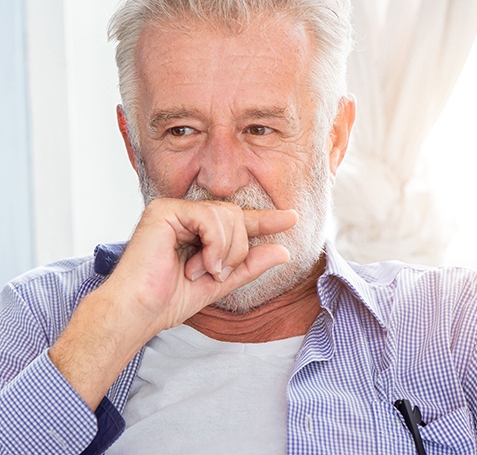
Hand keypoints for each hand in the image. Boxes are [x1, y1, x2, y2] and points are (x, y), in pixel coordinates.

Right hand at [110, 197, 297, 331]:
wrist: (137, 313)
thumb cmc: (169, 300)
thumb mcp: (220, 284)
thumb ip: (249, 266)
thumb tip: (283, 251)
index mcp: (198, 231)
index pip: (238, 220)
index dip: (265, 219)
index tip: (292, 218)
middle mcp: (186, 215)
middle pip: (236, 216)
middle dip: (238, 249)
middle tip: (217, 274)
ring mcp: (175, 210)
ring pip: (228, 215)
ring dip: (225, 251)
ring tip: (204, 272)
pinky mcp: (165, 209)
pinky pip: (210, 217)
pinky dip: (214, 244)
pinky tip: (199, 264)